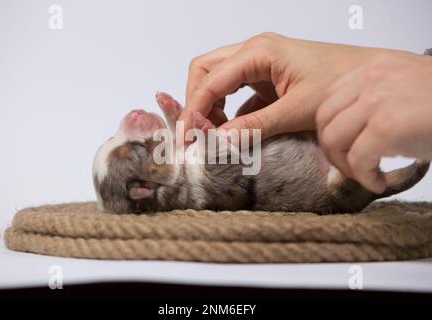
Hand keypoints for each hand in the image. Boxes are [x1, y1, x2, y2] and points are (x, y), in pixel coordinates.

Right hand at [179, 32, 387, 140]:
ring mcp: (258, 62)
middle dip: (196, 102)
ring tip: (216, 134)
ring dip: (211, 106)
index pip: (209, 80)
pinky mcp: (266, 76)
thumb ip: (254, 126)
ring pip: (217, 79)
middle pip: (205, 71)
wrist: (369, 76)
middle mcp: (253, 51)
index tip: (185, 138)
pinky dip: (229, 110)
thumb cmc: (341, 83)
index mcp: (257, 52)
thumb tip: (219, 141)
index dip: (193, 110)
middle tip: (198, 133)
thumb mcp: (296, 110)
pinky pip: (236, 91)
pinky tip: (236, 130)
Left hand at [317, 52, 431, 192]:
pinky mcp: (388, 125)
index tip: (342, 150)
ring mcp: (378, 100)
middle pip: (324, 121)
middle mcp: (371, 79)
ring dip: (345, 166)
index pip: (328, 102)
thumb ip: (370, 103)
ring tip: (366, 175)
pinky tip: (379, 182)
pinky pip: (357, 158)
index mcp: (373, 69)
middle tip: (350, 168)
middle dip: (331, 151)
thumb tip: (344, 135)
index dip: (328, 131)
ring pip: (334, 139)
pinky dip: (364, 177)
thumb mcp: (403, 92)